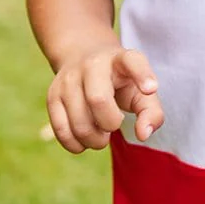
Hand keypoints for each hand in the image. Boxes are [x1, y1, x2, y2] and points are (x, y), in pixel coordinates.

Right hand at [46, 47, 164, 153]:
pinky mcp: (52, 95)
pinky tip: (85, 139)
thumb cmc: (121, 83)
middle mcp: (92, 64)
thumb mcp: (141, 92)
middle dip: (110, 123)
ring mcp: (68, 79)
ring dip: (94, 140)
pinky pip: (61, 130)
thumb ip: (151, 113)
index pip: (133, 62)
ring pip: (79, 122)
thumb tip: (143, 135)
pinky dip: (76, 144)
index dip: (142, 75)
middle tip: (114, 124)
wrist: (83, 59)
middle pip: (98, 100)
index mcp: (121, 59)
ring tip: (101, 134)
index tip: (151, 89)